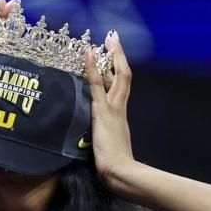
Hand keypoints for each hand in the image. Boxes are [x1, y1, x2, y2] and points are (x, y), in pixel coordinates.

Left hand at [84, 31, 135, 188]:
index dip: (118, 69)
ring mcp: (112, 108)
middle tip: (113, 38)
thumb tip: (101, 138)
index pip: (121, 87)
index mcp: (121, 115)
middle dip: (118, 55)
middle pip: (123, 75)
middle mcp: (120, 107)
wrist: (121, 172)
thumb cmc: (116, 166)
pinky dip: (91, 68)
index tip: (114, 55)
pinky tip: (87, 53)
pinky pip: (96, 85)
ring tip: (106, 38)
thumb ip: (106, 139)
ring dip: (110, 55)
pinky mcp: (102, 112)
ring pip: (115, 76)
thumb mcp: (109, 146)